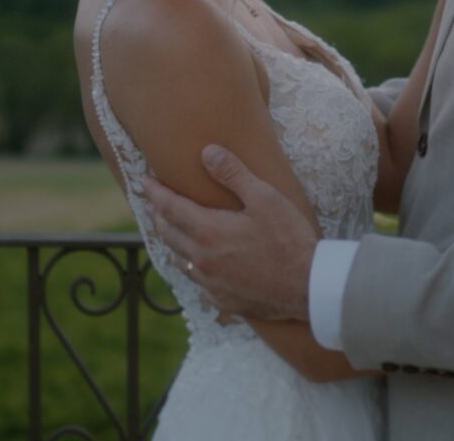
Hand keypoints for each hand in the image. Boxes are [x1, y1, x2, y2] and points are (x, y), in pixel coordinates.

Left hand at [141, 145, 316, 321]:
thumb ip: (233, 174)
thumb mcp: (265, 198)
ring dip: (172, 242)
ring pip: (179, 260)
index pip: (169, 207)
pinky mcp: (223, 301)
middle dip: (158, 215)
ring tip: (171, 230)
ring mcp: (210, 283)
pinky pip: (198, 282)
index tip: (144, 180)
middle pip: (168, 234)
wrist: (308, 287)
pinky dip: (192, 268)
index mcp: (208, 231)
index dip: (155, 192)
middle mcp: (202, 259)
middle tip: (154, 203)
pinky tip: (199, 265)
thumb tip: (207, 152)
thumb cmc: (289, 239)